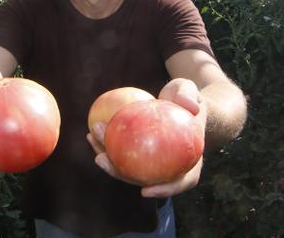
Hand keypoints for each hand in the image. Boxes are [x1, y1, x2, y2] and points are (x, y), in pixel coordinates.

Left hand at [87, 78, 206, 197]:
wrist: (182, 103)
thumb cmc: (188, 101)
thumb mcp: (192, 93)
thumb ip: (191, 97)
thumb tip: (190, 106)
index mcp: (187, 162)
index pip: (180, 182)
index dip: (163, 190)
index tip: (145, 191)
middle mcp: (167, 167)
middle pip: (143, 178)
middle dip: (118, 172)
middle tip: (101, 158)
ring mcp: (150, 162)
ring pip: (127, 166)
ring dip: (106, 156)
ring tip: (91, 136)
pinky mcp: (137, 152)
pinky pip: (121, 150)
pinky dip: (106, 141)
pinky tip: (93, 128)